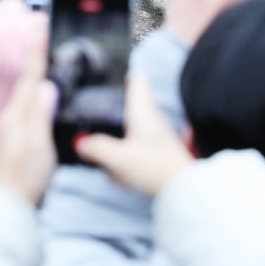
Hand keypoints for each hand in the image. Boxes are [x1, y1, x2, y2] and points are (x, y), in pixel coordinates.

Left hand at [0, 39, 56, 204]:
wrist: (11, 203)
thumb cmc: (26, 177)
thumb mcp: (38, 145)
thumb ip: (41, 115)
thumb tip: (47, 85)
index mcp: (18, 115)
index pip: (30, 76)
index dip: (37, 52)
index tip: (42, 28)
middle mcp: (13, 117)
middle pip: (27, 79)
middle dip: (36, 56)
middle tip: (45, 34)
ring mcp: (14, 127)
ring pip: (26, 91)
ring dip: (35, 72)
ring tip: (45, 56)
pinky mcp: (18, 137)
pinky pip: (28, 104)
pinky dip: (35, 91)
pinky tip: (42, 92)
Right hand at [75, 75, 193, 195]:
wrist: (183, 189)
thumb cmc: (155, 168)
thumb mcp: (119, 158)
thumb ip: (97, 149)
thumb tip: (81, 143)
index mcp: (142, 112)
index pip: (137, 81)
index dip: (123, 76)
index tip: (109, 79)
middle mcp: (151, 119)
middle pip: (129, 108)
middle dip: (111, 118)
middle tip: (96, 126)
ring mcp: (157, 136)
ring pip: (130, 133)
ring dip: (117, 147)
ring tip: (111, 166)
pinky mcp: (159, 152)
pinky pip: (136, 151)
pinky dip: (126, 161)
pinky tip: (123, 178)